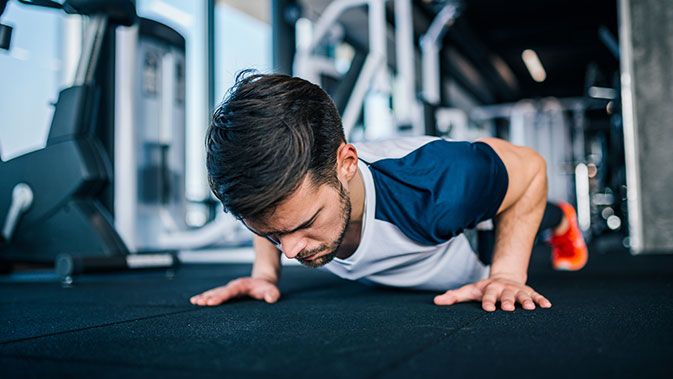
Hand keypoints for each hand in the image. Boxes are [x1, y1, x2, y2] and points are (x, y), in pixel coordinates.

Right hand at [190, 277, 279, 305]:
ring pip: (215, 291)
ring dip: (204, 296)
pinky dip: (205, 297)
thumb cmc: (267, 287)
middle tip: (198, 303)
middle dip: (209, 297)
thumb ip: (272, 293)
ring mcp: (229, 288)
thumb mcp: (272, 290)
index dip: (220, 296)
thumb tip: (271, 298)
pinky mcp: (227, 292)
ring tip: (194, 302)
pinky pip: (215, 294)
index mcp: (242, 285)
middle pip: (219, 291)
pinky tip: (196, 301)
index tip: (211, 302)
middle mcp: (233, 286)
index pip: (230, 291)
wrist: (263, 281)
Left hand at [433, 276, 551, 311]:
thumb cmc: (485, 288)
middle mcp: (504, 288)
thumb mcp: (470, 290)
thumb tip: (436, 301)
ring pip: (522, 295)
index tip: (487, 308)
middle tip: (508, 308)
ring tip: (530, 308)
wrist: (505, 277)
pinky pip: (536, 296)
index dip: (487, 301)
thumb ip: (454, 296)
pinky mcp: (529, 292)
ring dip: (526, 301)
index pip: (487, 295)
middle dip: (507, 301)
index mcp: (490, 288)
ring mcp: (517, 290)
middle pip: (506, 295)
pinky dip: (541, 300)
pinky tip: (547, 306)